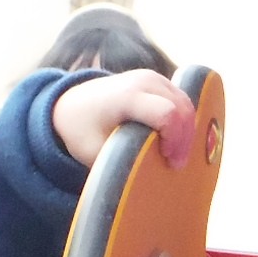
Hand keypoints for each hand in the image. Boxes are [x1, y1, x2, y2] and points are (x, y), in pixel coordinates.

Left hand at [51, 69, 193, 169]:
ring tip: (176, 153)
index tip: (167, 160)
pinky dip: (183, 119)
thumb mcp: (95, 153)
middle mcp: (142, 81)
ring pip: (186, 102)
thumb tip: (148, 179)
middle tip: (176, 164)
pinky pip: (180, 98)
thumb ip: (122, 162)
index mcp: (125, 97)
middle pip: (182, 108)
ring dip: (187, 130)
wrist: (70, 104)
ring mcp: (151, 77)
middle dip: (185, 138)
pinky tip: (173, 139)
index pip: (167, 114)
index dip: (175, 139)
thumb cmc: (82, 131)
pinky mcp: (156, 79)